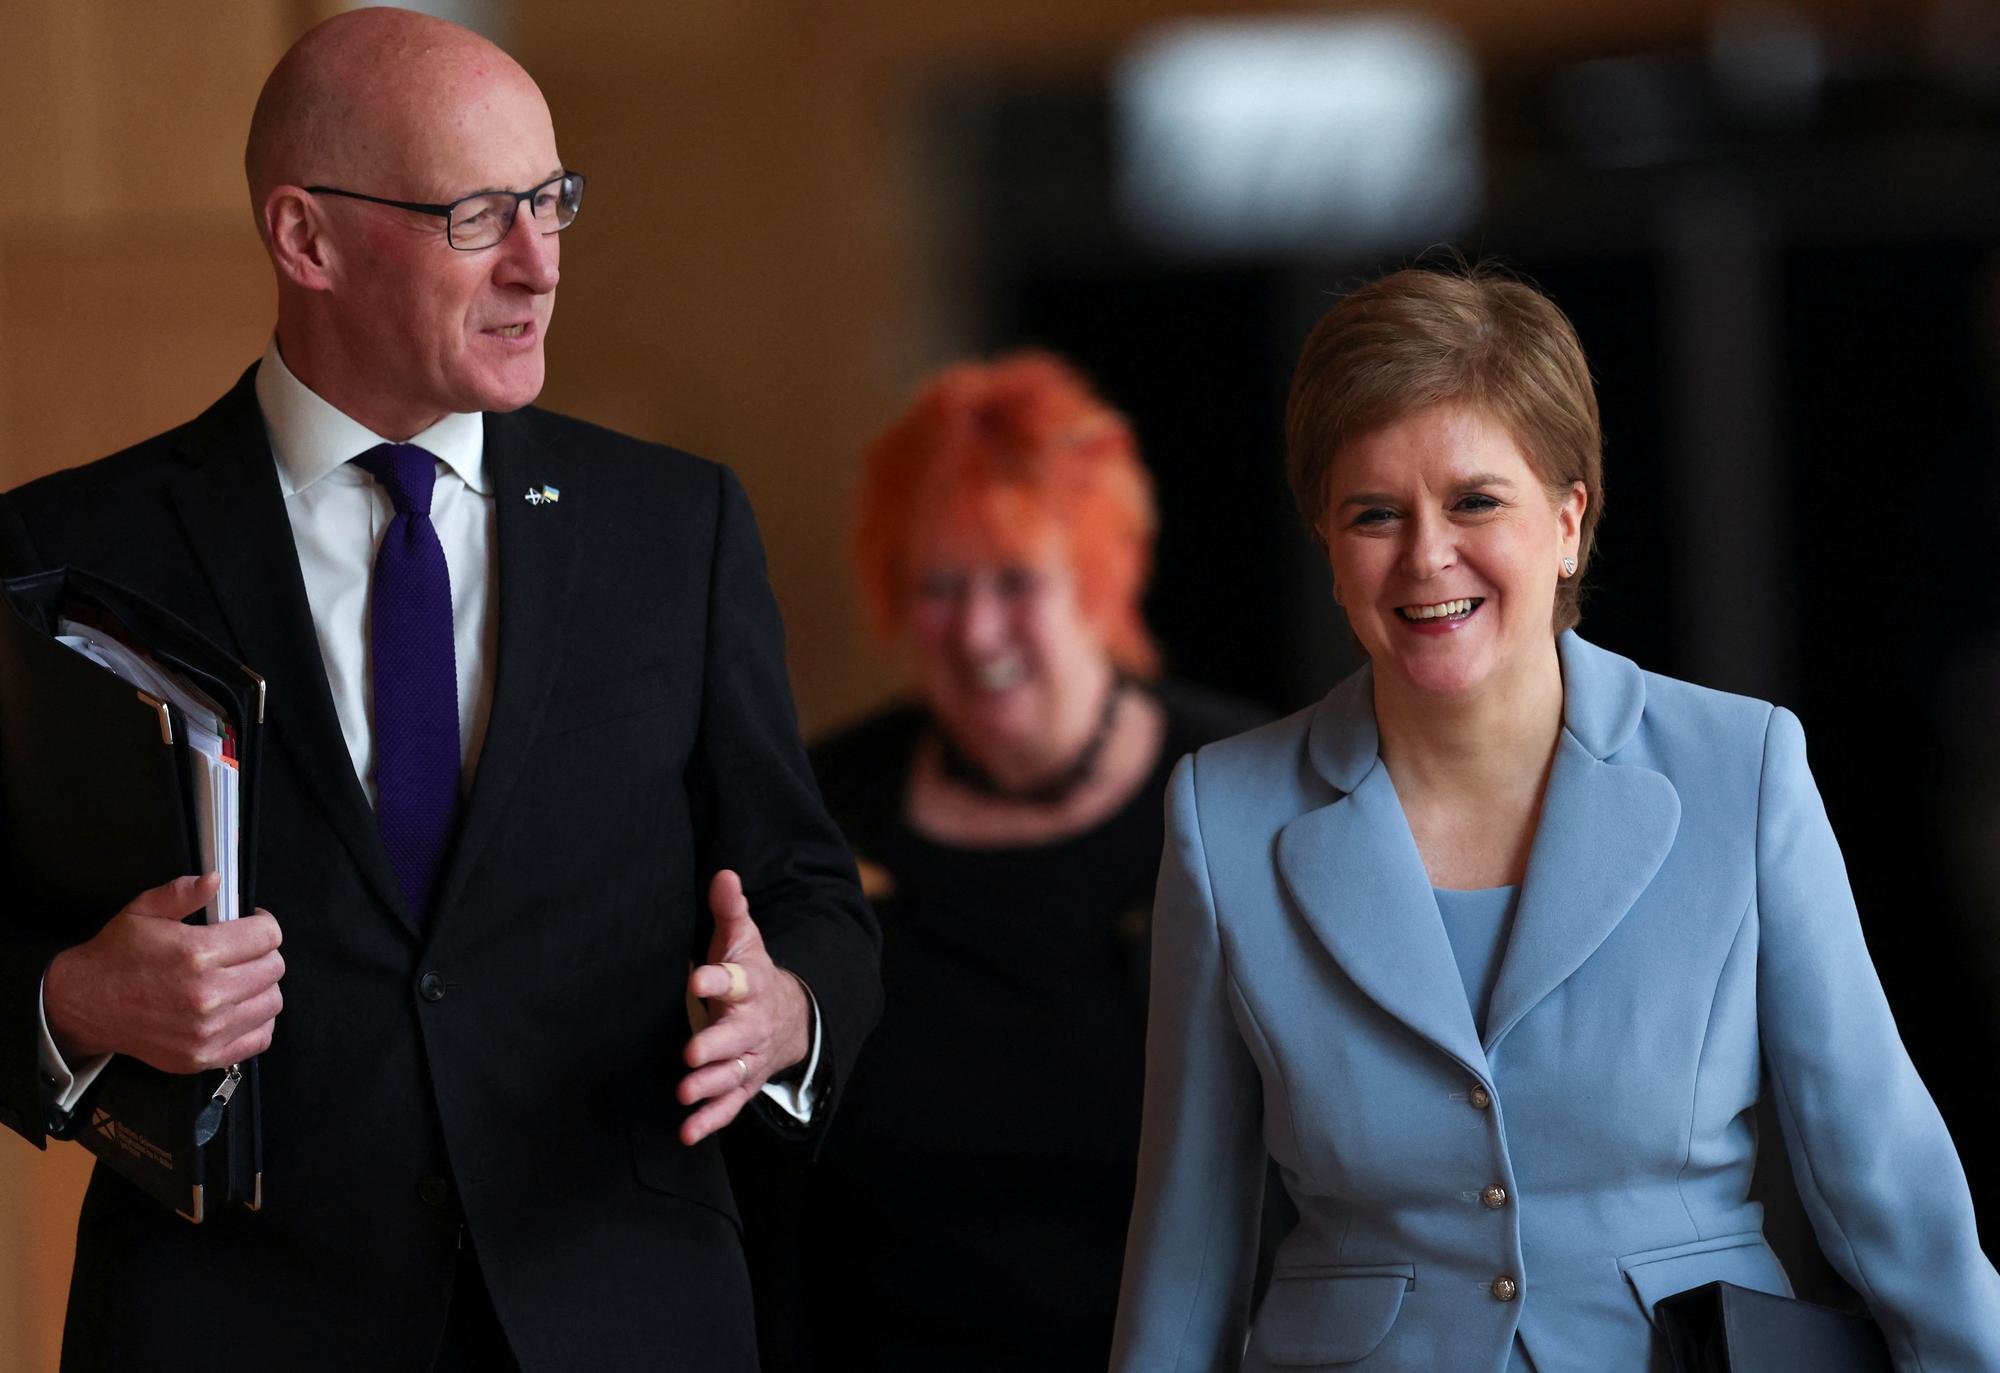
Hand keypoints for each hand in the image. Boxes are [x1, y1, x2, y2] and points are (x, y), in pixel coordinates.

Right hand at [42, 873, 284, 1074]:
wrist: (85, 1005)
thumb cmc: (117, 956)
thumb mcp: (142, 912)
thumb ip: (182, 893)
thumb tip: (216, 880)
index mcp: (197, 955)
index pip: (268, 936)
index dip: (262, 924)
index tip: (251, 925)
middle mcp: (207, 995)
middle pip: (274, 968)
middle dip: (263, 953)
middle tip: (242, 952)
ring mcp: (208, 1030)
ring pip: (272, 1001)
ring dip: (261, 986)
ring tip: (238, 978)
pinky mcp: (205, 1056)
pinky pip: (260, 1037)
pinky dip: (257, 1021)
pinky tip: (238, 1007)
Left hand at [678, 869, 809, 1144]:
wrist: (790, 1015)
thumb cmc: (752, 973)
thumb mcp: (744, 939)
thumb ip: (731, 910)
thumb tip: (723, 873)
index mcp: (751, 984)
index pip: (736, 979)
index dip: (717, 979)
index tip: (698, 979)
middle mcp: (753, 1023)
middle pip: (737, 1036)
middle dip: (716, 1046)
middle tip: (692, 1054)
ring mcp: (750, 1056)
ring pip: (734, 1073)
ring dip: (710, 1085)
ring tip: (684, 1093)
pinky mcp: (744, 1082)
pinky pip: (730, 1104)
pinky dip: (711, 1119)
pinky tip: (687, 1131)